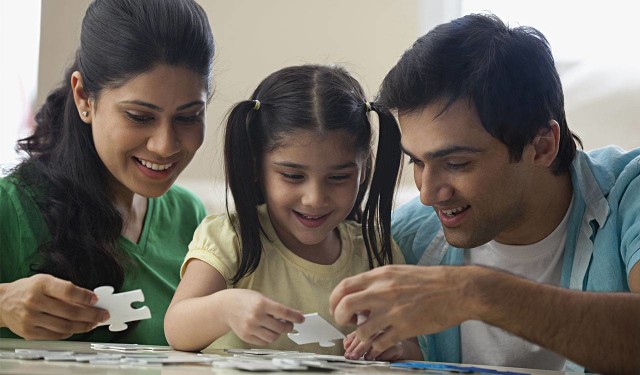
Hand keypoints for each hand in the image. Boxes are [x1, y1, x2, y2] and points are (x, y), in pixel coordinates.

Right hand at [0, 274, 107, 339]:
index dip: (85, 296)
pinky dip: (69, 333)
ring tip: (93, 323)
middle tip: (102, 315)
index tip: (96, 300)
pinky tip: (76, 328)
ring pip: (65, 326)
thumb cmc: (28, 290)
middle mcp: (35, 301)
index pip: (68, 291)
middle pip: (70, 312)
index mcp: (41, 285)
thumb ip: (65, 289)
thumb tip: (89, 300)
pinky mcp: (29, 332)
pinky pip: (55, 335)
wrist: (2, 302)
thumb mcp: (45, 281)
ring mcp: (31, 318)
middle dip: (91, 315)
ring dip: (83, 326)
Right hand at [222, 289, 303, 345]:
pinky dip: (268, 337)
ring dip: (278, 333)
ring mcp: (250, 328)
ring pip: (273, 337)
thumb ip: (277, 307)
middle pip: (280, 327)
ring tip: (277, 327)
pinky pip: (264, 342)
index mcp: (261, 304)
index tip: (301, 319)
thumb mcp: (261, 297)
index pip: (284, 312)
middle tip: (289, 324)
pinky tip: (267, 330)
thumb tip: (295, 314)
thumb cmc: (245, 300)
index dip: (295, 317)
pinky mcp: (246, 336)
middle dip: (288, 326)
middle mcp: (256, 316)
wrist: (225, 306)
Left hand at [330, 265, 482, 358]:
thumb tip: (360, 295)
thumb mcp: (399, 272)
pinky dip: (375, 346)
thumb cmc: (430, 281)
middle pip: (345, 305)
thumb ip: (378, 283)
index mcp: (381, 275)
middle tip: (344, 322)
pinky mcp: (405, 328)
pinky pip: (381, 342)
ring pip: (361, 328)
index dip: (334, 300)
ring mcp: (394, 311)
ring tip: (364, 334)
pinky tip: (378, 344)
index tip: (336, 307)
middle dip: (339, 317)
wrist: (457, 289)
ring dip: (358, 335)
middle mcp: (384, 291)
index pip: (345, 286)